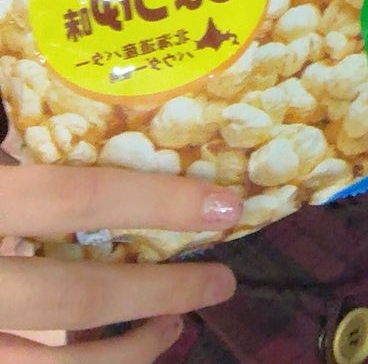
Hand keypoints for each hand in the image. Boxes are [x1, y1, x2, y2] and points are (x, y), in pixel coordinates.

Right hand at [0, 163, 237, 360]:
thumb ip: (28, 157)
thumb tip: (107, 142)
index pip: (75, 199)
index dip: (155, 203)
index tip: (221, 207)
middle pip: (77, 295)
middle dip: (160, 291)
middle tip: (222, 282)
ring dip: (128, 351)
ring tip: (175, 326)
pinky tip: (118, 351)